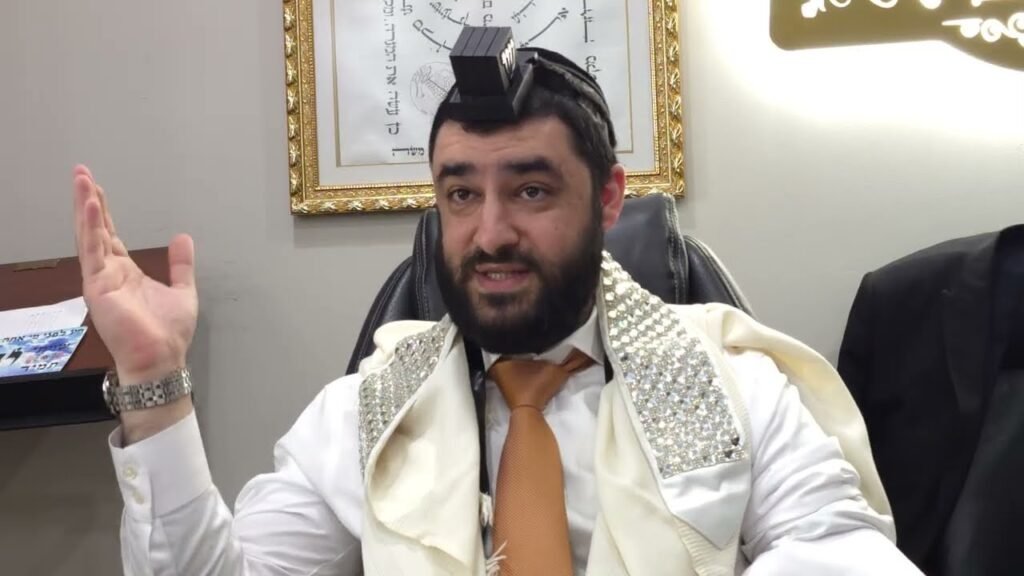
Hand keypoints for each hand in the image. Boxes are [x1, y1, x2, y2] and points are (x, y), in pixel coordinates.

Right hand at [72, 165, 197, 385]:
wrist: (162, 359)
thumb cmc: (168, 333)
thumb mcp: (182, 290)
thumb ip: (180, 264)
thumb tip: (182, 237)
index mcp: (126, 273)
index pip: (110, 236)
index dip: (103, 213)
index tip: (96, 189)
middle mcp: (109, 273)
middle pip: (95, 230)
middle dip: (88, 202)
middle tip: (81, 173)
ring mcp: (101, 279)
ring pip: (89, 236)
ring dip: (84, 208)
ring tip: (81, 180)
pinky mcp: (97, 286)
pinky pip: (92, 251)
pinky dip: (90, 228)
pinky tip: (89, 206)